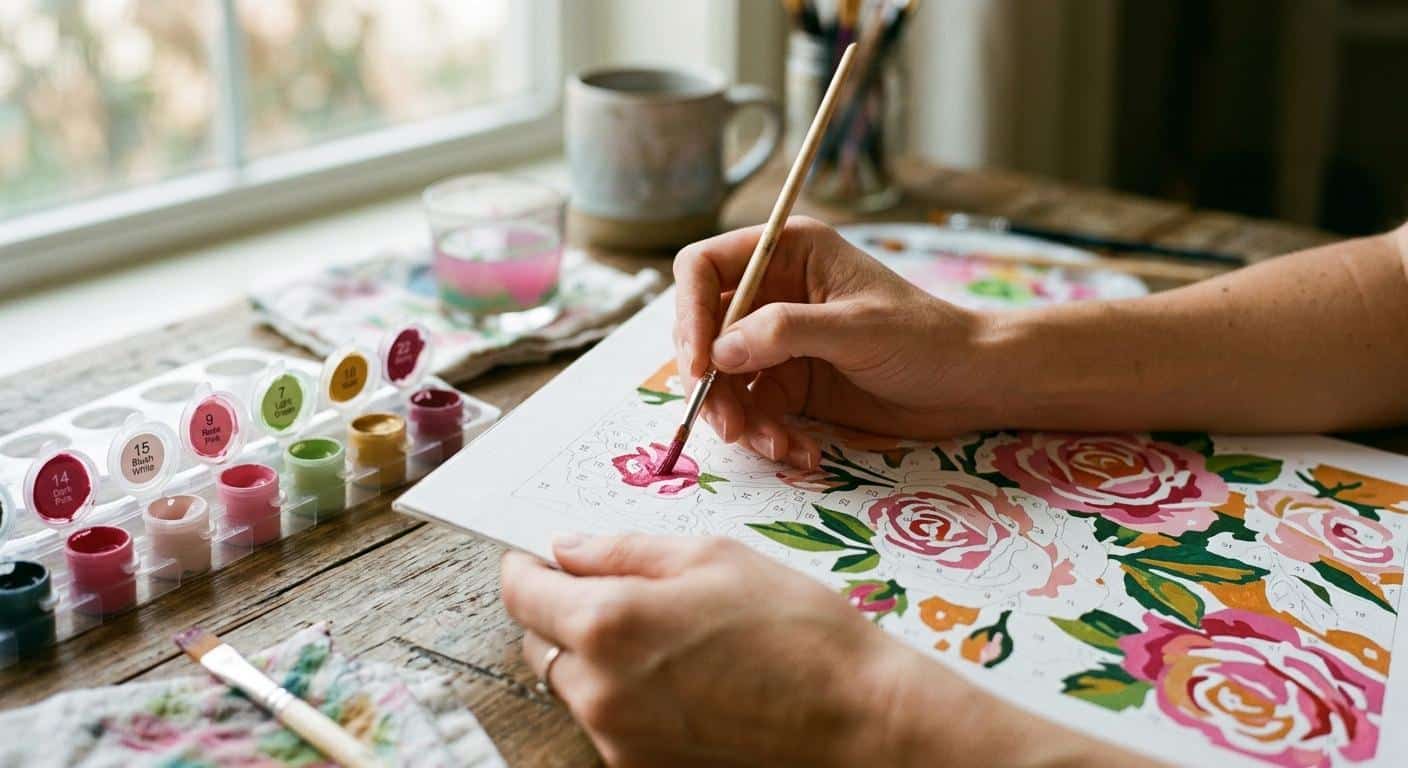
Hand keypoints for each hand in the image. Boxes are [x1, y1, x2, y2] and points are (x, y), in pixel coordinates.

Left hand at [499, 534, 1131, 767]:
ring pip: (577, 688)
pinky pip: (613, 727)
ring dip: (600, 660)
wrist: (859, 723)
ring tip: (675, 644)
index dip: (525, 568)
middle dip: (565, 613)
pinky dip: (631, 701)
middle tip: (622, 593)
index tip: (537, 558)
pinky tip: (690, 684)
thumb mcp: (714, 557)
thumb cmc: (800, 632)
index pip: (521, 594)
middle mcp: (599, 692)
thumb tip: (566, 548)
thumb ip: (624, 550)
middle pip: (540, 644)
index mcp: (609, 623)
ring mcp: (619, 743)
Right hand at [673, 217, 994, 468]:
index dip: (689, 312)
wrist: (971, 385)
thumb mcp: (857, 329)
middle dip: (710, 382)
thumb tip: (719, 352)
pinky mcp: (789, 384)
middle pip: (702, 330)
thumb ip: (785, 333)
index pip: (703, 268)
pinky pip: (752, 410)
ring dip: (738, 418)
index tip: (697, 364)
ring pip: (722, 379)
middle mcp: (773, 292)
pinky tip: (799, 452)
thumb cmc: (926, 338)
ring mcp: (777, 341)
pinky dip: (765, 435)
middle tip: (728, 424)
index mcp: (788, 252)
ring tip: (775, 446)